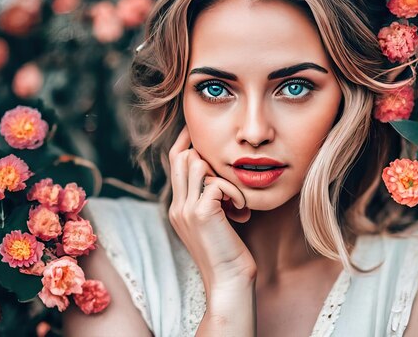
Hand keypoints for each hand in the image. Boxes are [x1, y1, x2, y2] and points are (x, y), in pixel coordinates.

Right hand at [168, 126, 256, 290]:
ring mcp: (186, 209)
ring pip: (198, 164)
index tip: (205, 136)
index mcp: (178, 207)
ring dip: (225, 178)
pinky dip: (235, 193)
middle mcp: (177, 206)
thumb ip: (212, 199)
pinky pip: (217, 183)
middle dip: (209, 156)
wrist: (229, 281)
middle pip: (182, 156)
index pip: (175, 162)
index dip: (188, 142)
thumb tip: (221, 176)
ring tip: (237, 202)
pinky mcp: (200, 213)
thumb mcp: (217, 221)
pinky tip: (242, 213)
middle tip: (231, 175)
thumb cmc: (229, 252)